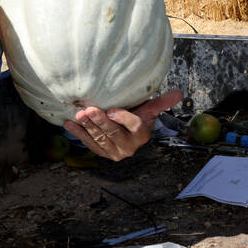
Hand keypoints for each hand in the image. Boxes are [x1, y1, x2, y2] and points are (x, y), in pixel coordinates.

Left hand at [64, 88, 181, 161]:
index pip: (134, 126)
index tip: (112, 110)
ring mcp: (115, 152)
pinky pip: (89, 144)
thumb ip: (162, 102)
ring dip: (87, 127)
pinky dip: (78, 134)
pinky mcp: (102, 153)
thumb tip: (179, 93)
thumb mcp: (150, 110)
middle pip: (113, 133)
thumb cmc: (139, 116)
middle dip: (100, 122)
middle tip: (88, 110)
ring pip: (100, 139)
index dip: (123, 119)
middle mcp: (129, 146)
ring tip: (78, 115)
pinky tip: (68, 124)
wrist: (129, 133)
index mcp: (142, 134)